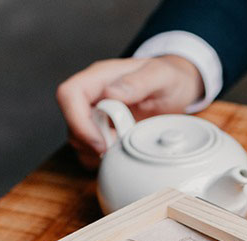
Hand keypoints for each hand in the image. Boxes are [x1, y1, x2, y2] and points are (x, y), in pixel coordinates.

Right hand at [56, 56, 205, 167]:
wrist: (177, 87)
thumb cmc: (168, 77)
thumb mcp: (161, 76)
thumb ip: (138, 82)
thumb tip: (110, 93)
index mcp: (101, 77)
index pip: (69, 95)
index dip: (77, 121)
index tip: (100, 142)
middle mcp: (93, 95)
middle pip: (70, 121)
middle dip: (88, 142)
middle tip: (114, 150)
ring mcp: (97, 113)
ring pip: (77, 138)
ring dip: (95, 152)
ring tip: (122, 149)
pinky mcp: (103, 130)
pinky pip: (90, 149)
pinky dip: (102, 158)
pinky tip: (121, 154)